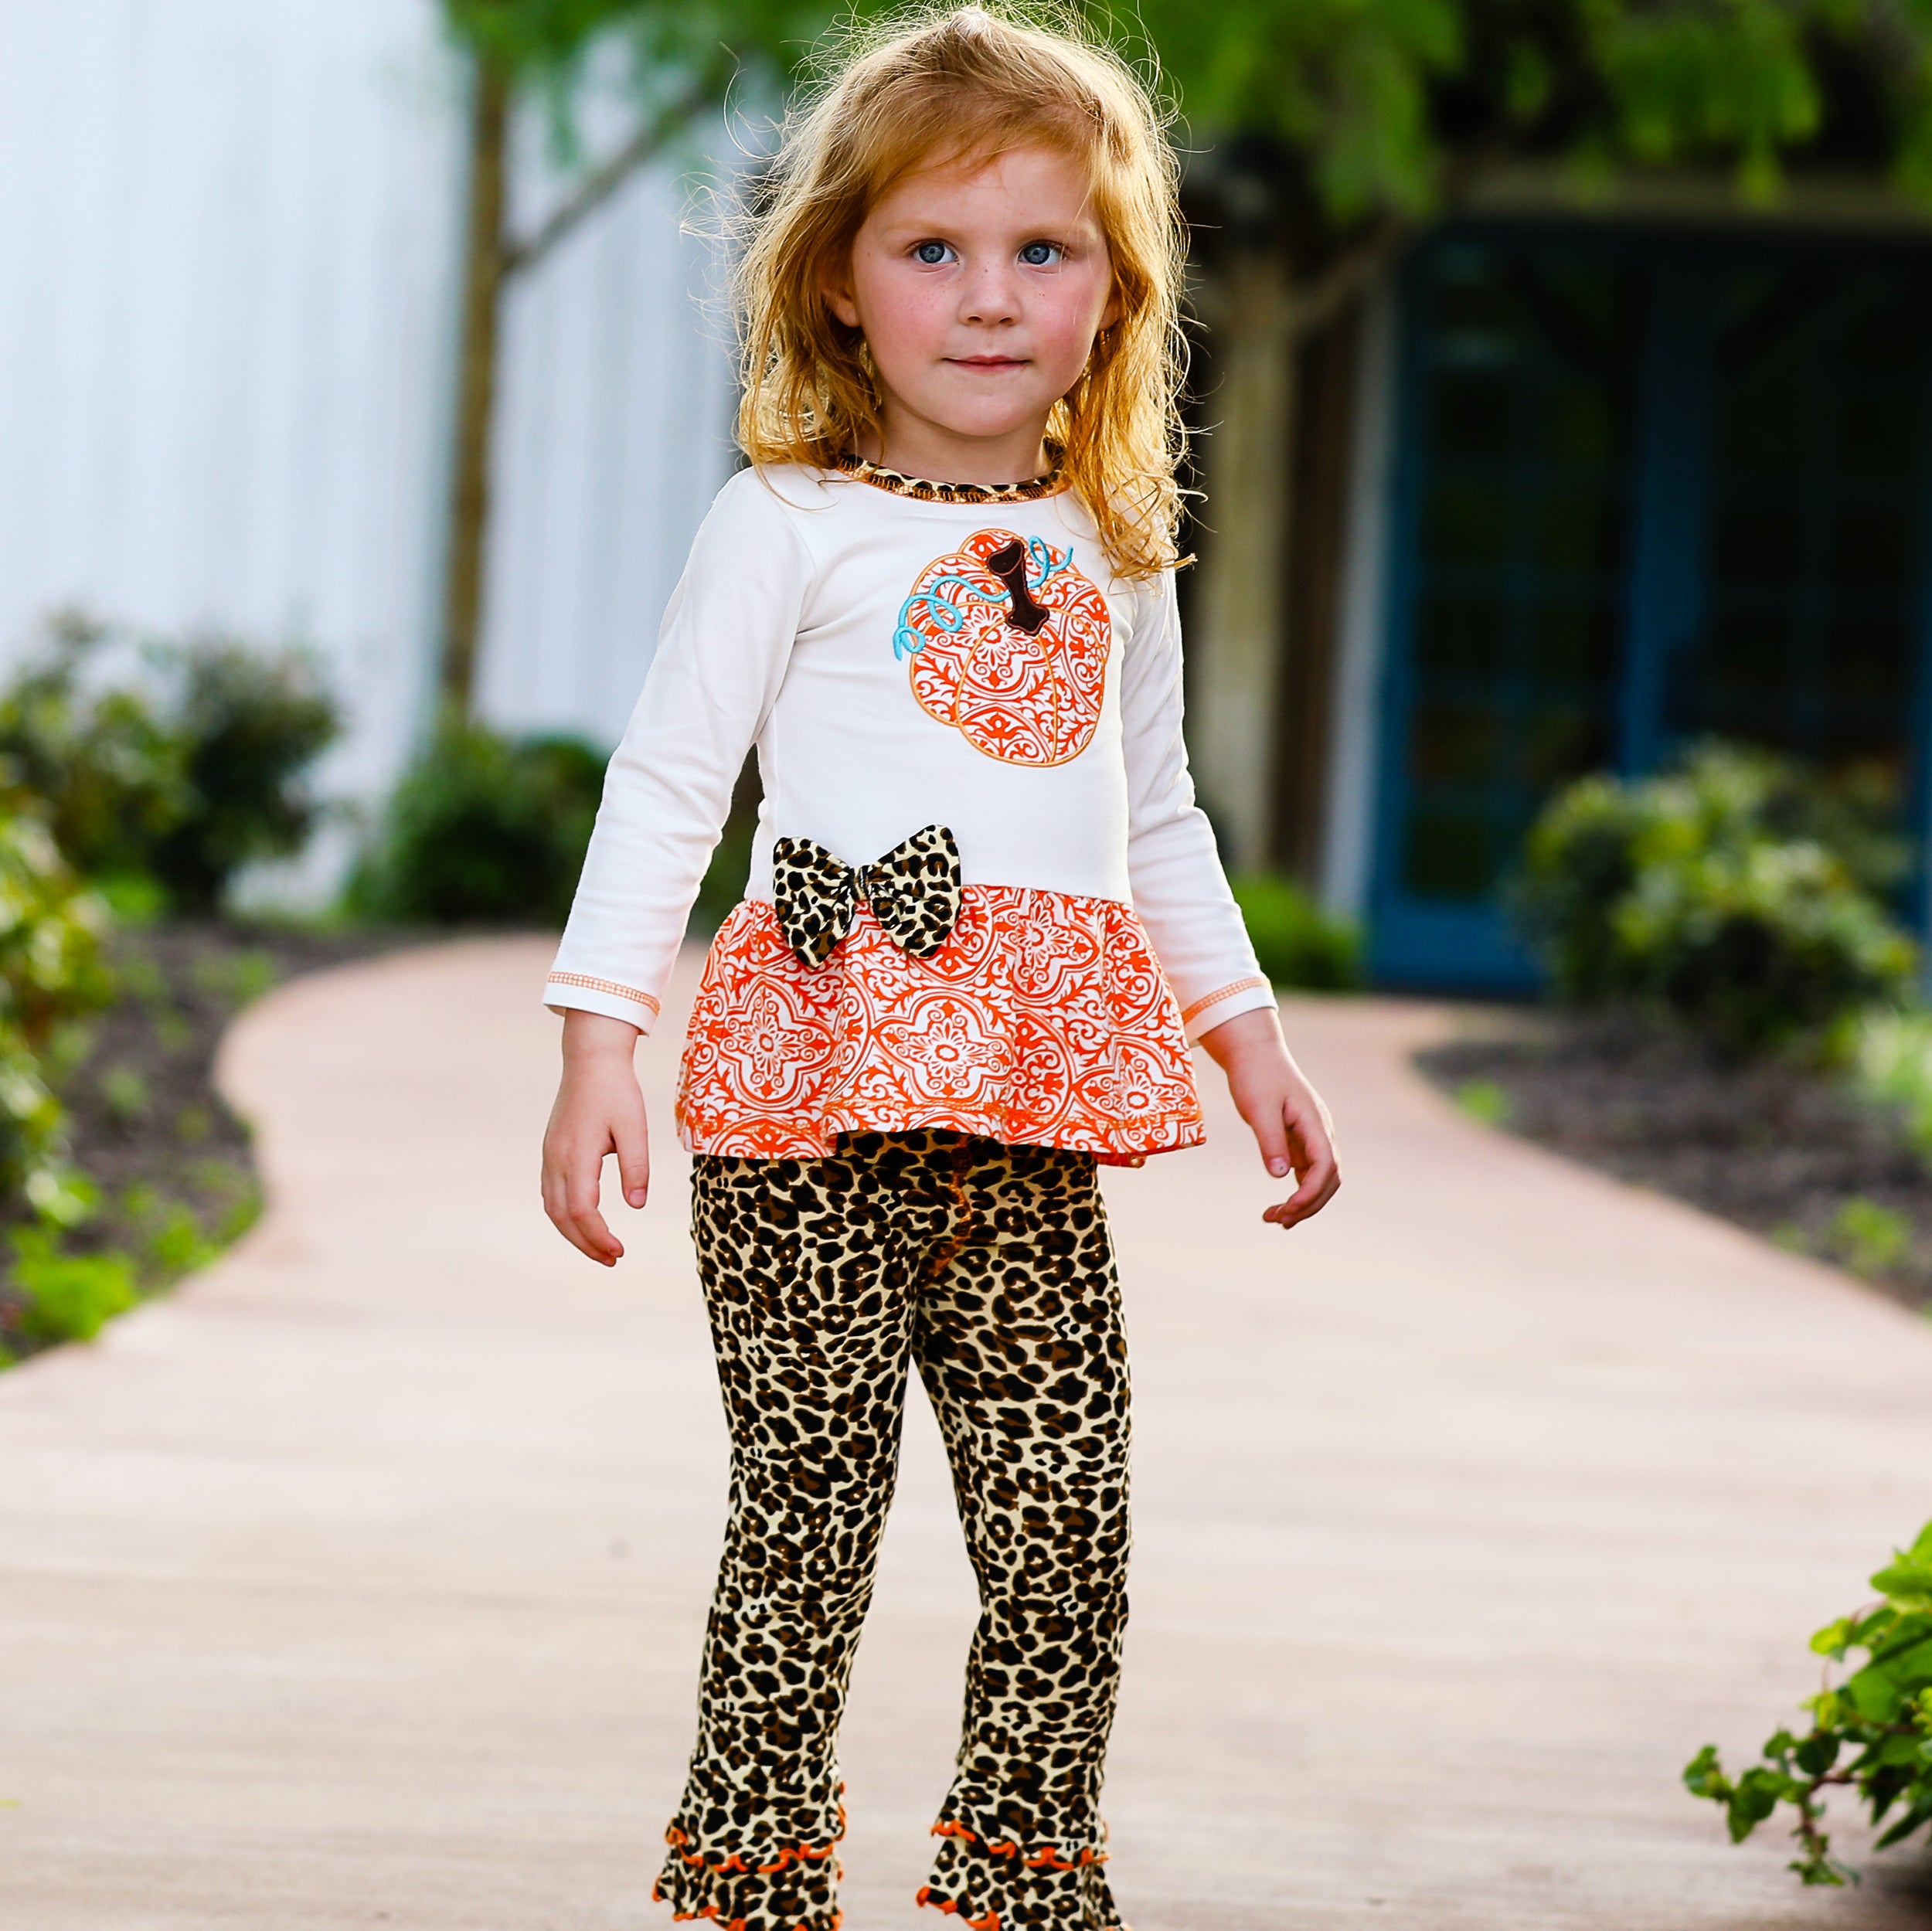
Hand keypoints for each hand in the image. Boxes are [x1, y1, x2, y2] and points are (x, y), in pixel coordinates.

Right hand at [541, 1010, 648, 1264]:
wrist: (590, 1060)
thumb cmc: (616, 1091)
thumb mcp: (634, 1127)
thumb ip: (636, 1166)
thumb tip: (636, 1205)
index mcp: (577, 1155)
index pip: (582, 1211)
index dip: (598, 1236)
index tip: (619, 1251)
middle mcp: (556, 1159)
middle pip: (563, 1217)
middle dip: (586, 1244)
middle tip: (612, 1260)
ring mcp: (550, 1156)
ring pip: (553, 1208)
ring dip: (574, 1233)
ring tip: (600, 1248)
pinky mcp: (551, 1151)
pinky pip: (552, 1193)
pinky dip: (565, 1215)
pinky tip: (584, 1221)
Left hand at [1197, 1004, 1339, 1229]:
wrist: (1255, 1054)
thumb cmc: (1255, 1076)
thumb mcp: (1258, 1107)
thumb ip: (1270, 1140)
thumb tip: (1279, 1176)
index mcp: (1314, 1121)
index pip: (1326, 1164)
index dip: (1312, 1191)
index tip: (1289, 1208)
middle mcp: (1320, 1131)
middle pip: (1329, 1178)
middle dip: (1309, 1204)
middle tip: (1278, 1220)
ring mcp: (1312, 1137)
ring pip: (1321, 1179)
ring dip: (1304, 1203)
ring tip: (1275, 1219)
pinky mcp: (1301, 1141)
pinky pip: (1307, 1174)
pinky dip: (1297, 1192)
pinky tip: (1279, 1207)